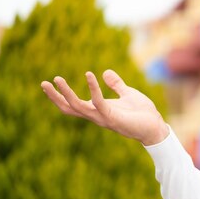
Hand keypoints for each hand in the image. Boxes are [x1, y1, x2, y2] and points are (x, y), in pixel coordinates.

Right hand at [41, 70, 168, 145]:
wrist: (155, 126)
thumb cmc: (142, 113)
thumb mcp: (127, 94)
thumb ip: (116, 85)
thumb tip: (105, 72)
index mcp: (98, 110)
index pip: (74, 105)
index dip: (60, 96)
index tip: (50, 83)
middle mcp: (97, 116)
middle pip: (69, 108)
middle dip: (55, 97)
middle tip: (43, 83)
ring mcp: (103, 118)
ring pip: (78, 106)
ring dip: (66, 93)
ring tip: (57, 79)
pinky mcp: (113, 117)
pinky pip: (99, 102)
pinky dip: (93, 88)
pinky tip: (90, 75)